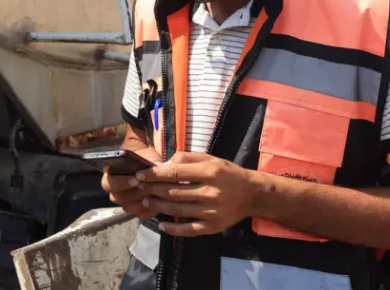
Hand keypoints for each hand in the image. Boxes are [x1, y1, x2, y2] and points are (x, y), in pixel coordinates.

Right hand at [101, 147, 162, 219]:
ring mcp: (124, 201)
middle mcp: (114, 191)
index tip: (136, 179)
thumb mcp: (147, 155)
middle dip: (134, 192)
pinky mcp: (135, 210)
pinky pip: (139, 214)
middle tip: (147, 187)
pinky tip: (157, 202)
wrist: (149, 164)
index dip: (122, 182)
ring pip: (128, 207)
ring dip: (141, 202)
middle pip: (118, 197)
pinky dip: (148, 210)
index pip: (109, 183)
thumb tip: (156, 165)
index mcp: (110, 175)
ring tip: (153, 195)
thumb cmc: (145, 158)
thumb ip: (149, 160)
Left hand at [135, 152, 257, 236]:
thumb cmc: (227, 173)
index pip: (175, 173)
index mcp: (209, 172)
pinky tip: (161, 225)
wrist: (252, 194)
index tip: (140, 174)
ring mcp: (211, 212)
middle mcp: (210, 192)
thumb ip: (186, 159)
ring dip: (158, 206)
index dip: (155, 174)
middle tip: (138, 187)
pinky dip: (174, 229)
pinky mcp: (213, 226)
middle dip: (152, 189)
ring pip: (178, 210)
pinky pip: (189, 230)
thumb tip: (163, 165)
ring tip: (146, 201)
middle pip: (174, 192)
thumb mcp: (210, 159)